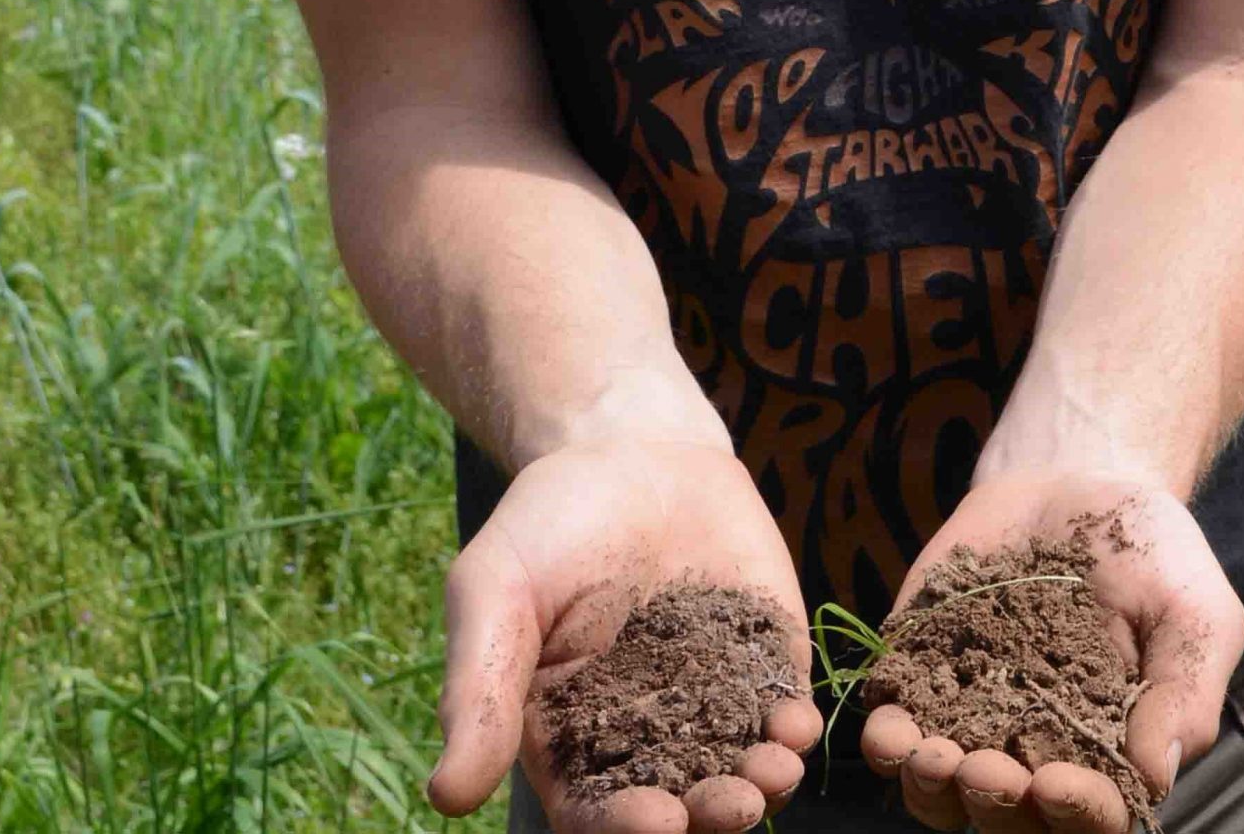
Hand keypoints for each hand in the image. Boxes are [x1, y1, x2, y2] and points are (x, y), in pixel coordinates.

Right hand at [426, 436, 821, 833]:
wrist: (627, 447)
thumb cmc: (544, 524)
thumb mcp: (495, 592)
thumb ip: (478, 690)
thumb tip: (446, 796)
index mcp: (569, 740)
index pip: (597, 809)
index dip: (625, 828)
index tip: (656, 823)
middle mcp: (644, 737)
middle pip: (679, 802)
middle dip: (709, 815)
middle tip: (731, 808)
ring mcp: (711, 700)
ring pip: (739, 767)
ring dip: (762, 785)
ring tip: (773, 774)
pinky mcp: (762, 660)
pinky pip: (782, 707)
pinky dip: (794, 727)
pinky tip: (797, 724)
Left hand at [861, 470, 1243, 833]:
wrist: (1078, 477)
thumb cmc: (1153, 552)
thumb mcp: (1196, 612)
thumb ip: (1185, 695)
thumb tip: (1152, 775)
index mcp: (1110, 757)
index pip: (1093, 817)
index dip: (1074, 813)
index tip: (1053, 782)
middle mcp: (1039, 753)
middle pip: (1009, 820)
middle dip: (993, 804)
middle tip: (984, 767)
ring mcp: (975, 717)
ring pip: (941, 792)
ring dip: (929, 787)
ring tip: (924, 754)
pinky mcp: (922, 672)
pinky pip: (895, 722)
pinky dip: (887, 732)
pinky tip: (889, 720)